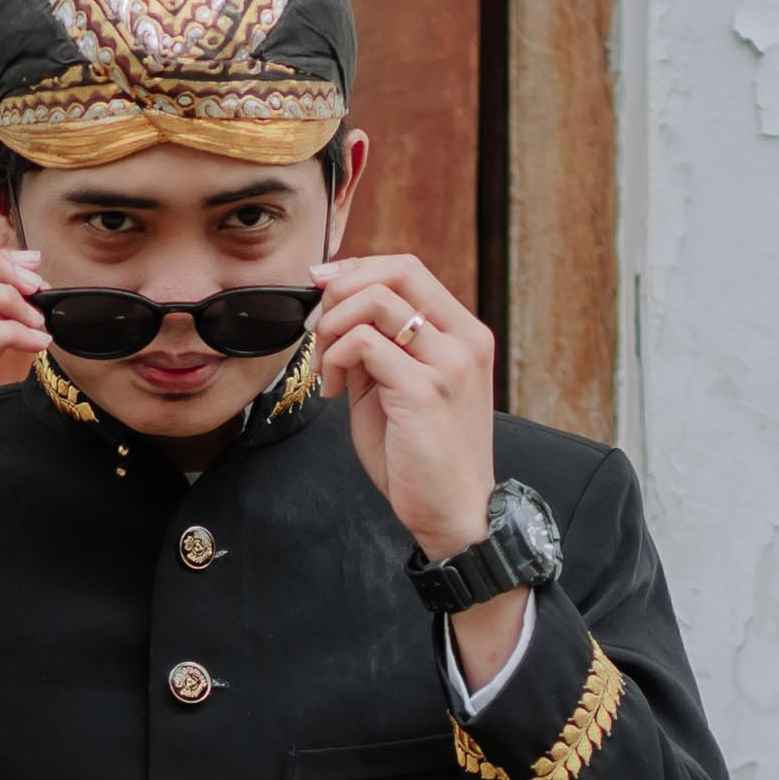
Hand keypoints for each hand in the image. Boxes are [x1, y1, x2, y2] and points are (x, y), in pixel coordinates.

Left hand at [312, 255, 522, 685]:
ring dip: (332, 327)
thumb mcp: (399, 387)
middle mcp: (464, 340)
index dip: (357, 268)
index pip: (409, 269)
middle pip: (395, 272)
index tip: (320, 286)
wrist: (453, 511)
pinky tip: (334, 391)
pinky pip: (363, 344)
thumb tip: (333, 309)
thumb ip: (377, 347)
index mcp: (464, 333)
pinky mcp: (424, 391)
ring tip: (325, 366)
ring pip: (374, 303)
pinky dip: (335, 359)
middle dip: (340, 290)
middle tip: (314, 326)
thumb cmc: (422, 455)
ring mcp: (448, 363)